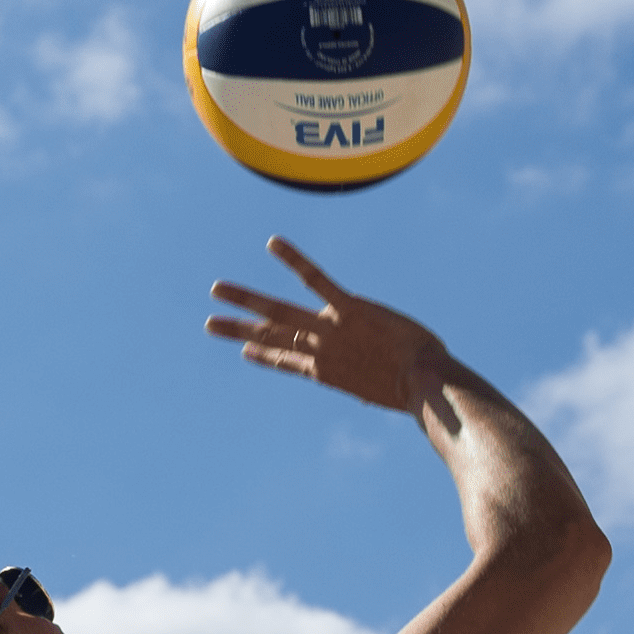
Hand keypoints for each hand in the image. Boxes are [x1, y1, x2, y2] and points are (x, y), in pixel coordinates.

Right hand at [205, 237, 456, 417]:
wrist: (426, 384)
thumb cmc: (417, 390)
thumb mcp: (384, 390)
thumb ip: (370, 381)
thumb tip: (369, 384)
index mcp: (327, 372)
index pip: (286, 361)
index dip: (264, 354)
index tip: (244, 350)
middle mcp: (320, 351)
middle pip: (271, 337)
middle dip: (237, 329)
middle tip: (208, 323)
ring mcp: (331, 330)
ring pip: (279, 312)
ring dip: (245, 299)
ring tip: (217, 289)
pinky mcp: (349, 309)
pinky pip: (315, 279)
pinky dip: (293, 260)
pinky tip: (273, 242)